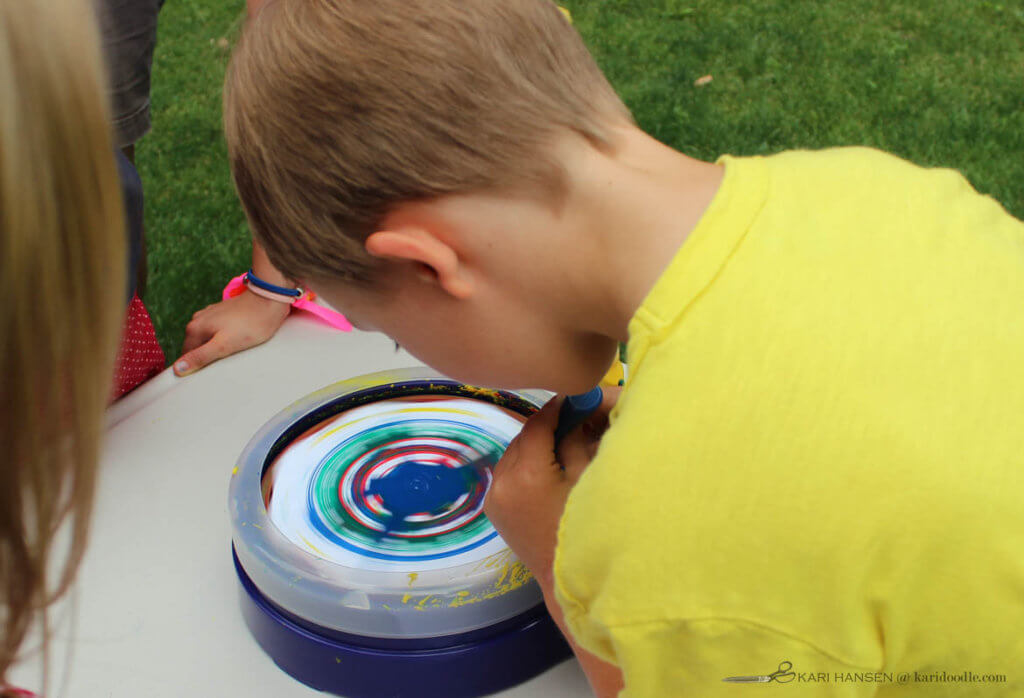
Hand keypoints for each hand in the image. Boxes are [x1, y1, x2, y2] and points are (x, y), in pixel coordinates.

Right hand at [173, 290, 289, 375]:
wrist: (269, 300)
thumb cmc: (250, 325)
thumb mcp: (224, 345)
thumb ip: (200, 357)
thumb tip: (177, 369)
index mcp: (194, 328)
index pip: (185, 356)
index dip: (196, 367)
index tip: (210, 373)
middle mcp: (198, 319)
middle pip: (196, 347)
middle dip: (206, 357)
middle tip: (224, 364)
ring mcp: (210, 314)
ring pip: (207, 339)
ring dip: (215, 348)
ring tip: (232, 353)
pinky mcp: (223, 313)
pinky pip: (217, 331)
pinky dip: (223, 339)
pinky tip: (236, 342)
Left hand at [484, 387, 619, 587]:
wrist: (565, 579)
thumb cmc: (586, 530)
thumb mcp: (587, 480)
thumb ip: (576, 442)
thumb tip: (574, 412)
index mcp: (527, 474)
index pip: (539, 424)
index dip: (557, 409)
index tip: (573, 399)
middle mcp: (503, 481)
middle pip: (524, 437)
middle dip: (547, 426)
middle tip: (572, 419)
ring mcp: (494, 496)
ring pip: (514, 453)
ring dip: (534, 444)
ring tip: (560, 444)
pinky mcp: (493, 507)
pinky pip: (508, 471)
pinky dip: (524, 463)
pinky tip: (545, 468)